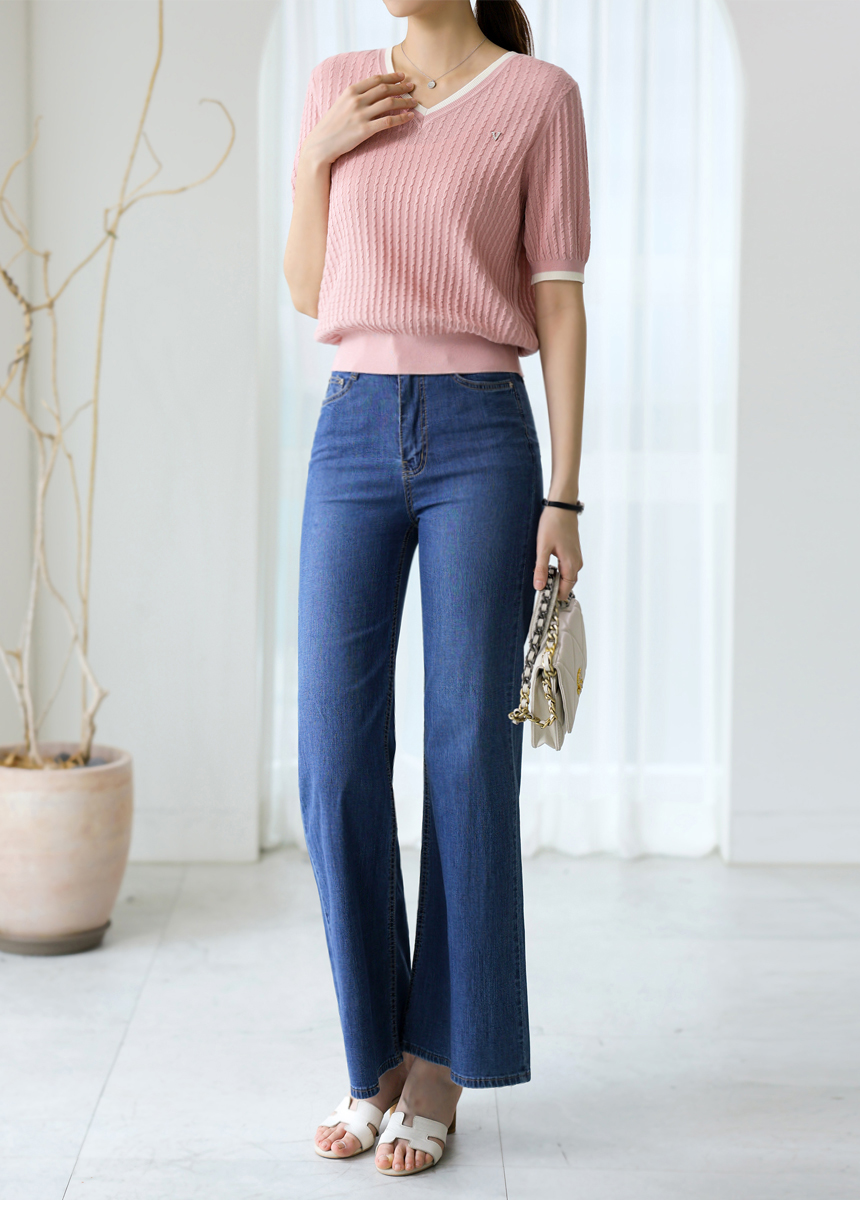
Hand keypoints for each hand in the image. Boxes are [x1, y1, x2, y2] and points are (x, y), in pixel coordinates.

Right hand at [301, 72, 417, 168]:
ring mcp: (360, 115)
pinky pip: (388, 121)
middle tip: (412, 87)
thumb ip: (355, 97)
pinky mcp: (365, 130)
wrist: (321, 144)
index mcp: (350, 91)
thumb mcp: (341, 105)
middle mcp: (356, 100)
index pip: (375, 80)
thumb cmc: (331, 126)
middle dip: (401, 87)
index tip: (402, 76)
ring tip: (415, 102)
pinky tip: (410, 117)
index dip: (391, 77)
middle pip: (384, 89)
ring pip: (389, 103)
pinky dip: (401, 118)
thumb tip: (372, 93)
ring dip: (405, 102)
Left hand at [533, 507, 582, 598]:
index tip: (543, 598)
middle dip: (554, 588)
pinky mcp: (573, 552)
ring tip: (541, 577)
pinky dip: (558, 571)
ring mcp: (576, 557)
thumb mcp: (543, 548)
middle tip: (539, 587)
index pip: (565, 590)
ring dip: (555, 579)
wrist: (562, 507)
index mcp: (570, 564)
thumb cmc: (553, 523)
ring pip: (567, 576)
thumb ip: (541, 569)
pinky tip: (547, 566)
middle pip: (567, 584)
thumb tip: (539, 586)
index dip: (554, 596)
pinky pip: (567, 567)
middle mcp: (576, 562)